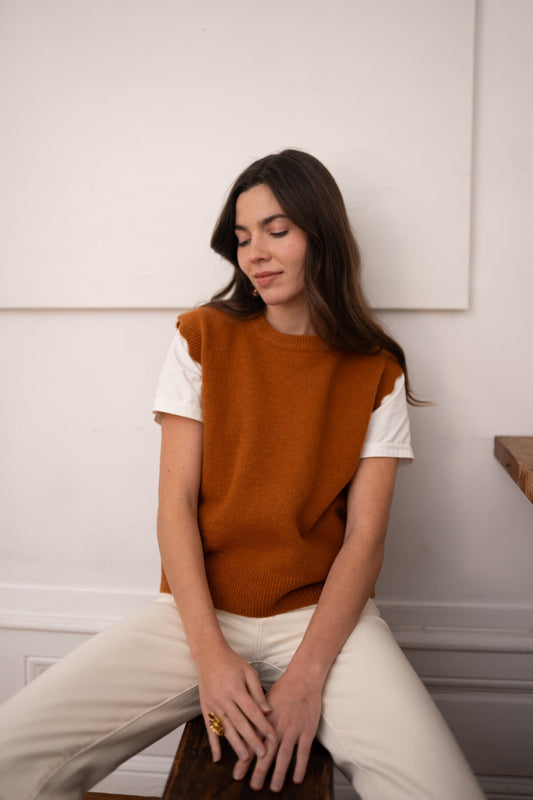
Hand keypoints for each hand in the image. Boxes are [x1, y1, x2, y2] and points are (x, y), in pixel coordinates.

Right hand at [197, 644, 275, 767]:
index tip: (273, 737)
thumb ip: (257, 692)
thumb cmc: (232, 663)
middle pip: (239, 723)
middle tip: (262, 754)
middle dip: (252, 740)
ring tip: (245, 759)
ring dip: (235, 745)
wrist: (209, 655)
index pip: (252, 711)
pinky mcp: (205, 708)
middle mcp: (223, 698)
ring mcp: (212, 705)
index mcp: (236, 688)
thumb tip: (268, 711)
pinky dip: (213, 744)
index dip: (263, 725)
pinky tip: (217, 758)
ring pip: (225, 728)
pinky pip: (209, 729)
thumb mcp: (249, 672)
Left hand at [237, 670, 321, 791]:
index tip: (237, 775)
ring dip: (279, 773)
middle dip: (259, 771)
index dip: (244, 760)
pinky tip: (296, 779)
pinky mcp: (307, 731)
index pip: (252, 743)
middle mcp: (278, 726)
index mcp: (265, 720)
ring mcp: (293, 729)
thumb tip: (244, 732)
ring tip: (273, 788)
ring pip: (284, 755)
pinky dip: (300, 766)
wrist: (303, 678)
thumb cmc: (282, 689)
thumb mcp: (265, 702)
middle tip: (253, 787)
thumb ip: (256, 719)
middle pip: (267, 752)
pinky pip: (303, 752)